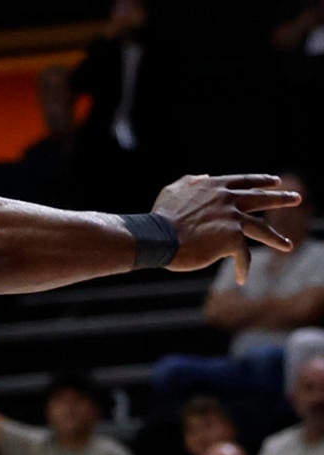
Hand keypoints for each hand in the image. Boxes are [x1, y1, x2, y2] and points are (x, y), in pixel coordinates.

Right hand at [153, 174, 302, 285]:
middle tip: (296, 198)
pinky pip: (243, 256)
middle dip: (282, 199)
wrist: (158, 237)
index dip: (261, 181)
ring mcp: (233, 219)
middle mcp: (228, 200)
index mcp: (215, 186)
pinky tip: (242, 279)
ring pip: (262, 229)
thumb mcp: (173, 191)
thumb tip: (204, 176)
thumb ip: (190, 181)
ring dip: (277, 238)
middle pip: (262, 199)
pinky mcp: (233, 239)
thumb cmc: (162, 216)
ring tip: (287, 246)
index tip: (276, 182)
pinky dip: (242, 268)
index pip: (245, 181)